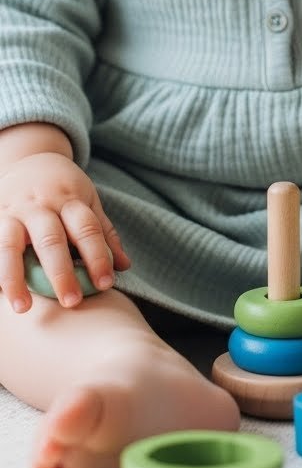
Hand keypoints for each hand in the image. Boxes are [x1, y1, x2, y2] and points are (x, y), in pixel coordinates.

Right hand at [0, 152, 130, 311]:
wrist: (31, 159)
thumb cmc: (64, 189)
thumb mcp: (88, 202)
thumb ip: (104, 234)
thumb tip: (124, 267)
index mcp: (69, 200)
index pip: (87, 229)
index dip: (98, 257)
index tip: (106, 284)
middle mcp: (40, 205)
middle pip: (51, 239)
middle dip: (61, 272)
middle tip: (71, 302)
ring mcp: (12, 212)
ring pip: (9, 245)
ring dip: (15, 277)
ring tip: (23, 308)